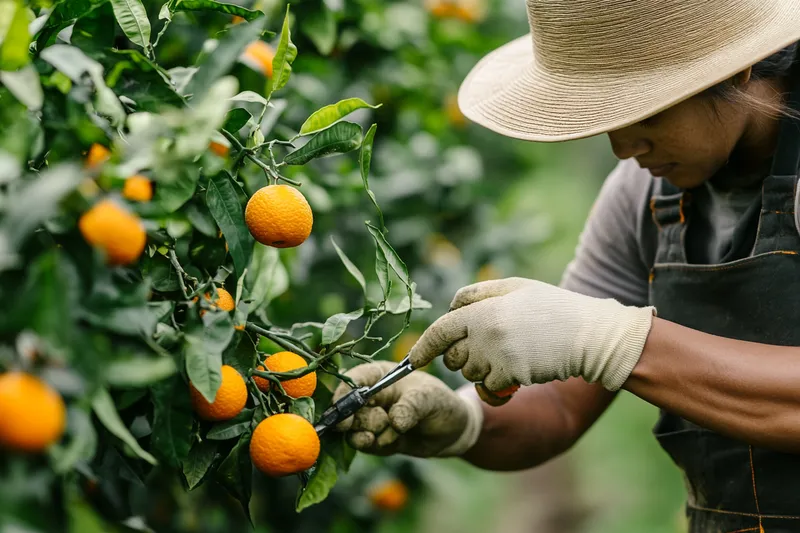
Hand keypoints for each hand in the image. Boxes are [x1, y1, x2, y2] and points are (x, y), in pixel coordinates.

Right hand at [332, 362, 482, 457]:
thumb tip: (393, 421)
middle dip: (358, 418)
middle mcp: (371, 396)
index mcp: (381, 375)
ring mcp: (371, 419)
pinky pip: (362, 444)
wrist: (454, 431)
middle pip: (347, 406)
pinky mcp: (375, 440)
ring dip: (365, 433)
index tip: (343, 406)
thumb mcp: (433, 398)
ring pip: (351, 428)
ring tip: (389, 433)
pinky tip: (386, 442)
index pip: (355, 378)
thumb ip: (413, 406)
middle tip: (382, 422)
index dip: (344, 391)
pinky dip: (370, 445)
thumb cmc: (442, 404)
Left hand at [408, 277, 654, 391]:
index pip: (440, 332)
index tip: (413, 359)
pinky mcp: (512, 377)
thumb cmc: (551, 308)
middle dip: (461, 355)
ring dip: (483, 367)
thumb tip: (450, 307)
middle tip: (487, 345)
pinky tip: (521, 365)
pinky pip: (490, 386)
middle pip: (452, 356)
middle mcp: (485, 335)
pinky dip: (500, 381)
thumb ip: (479, 294)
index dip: (424, 347)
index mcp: (483, 311)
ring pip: (471, 372)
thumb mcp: (516, 288)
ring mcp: (498, 358)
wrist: (588, 335)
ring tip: (510, 351)